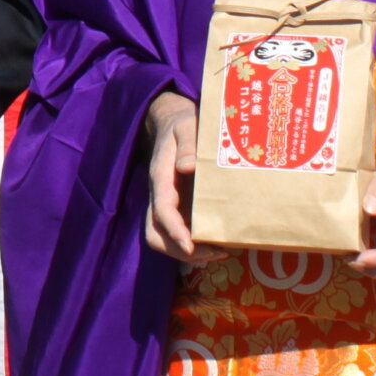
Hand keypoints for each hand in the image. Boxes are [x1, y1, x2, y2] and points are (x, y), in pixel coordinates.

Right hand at [143, 89, 221, 262]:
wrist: (174, 123)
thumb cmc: (183, 124)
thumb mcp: (187, 126)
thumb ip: (187, 144)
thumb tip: (187, 167)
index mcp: (161, 177)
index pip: (160, 210)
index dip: (174, 230)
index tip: (190, 245)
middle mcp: (160, 195)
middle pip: (155, 234)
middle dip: (179, 251)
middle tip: (213, 252)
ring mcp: (168, 204)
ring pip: (165, 238)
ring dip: (189, 252)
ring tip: (220, 251)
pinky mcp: (178, 208)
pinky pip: (180, 233)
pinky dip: (197, 245)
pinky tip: (221, 243)